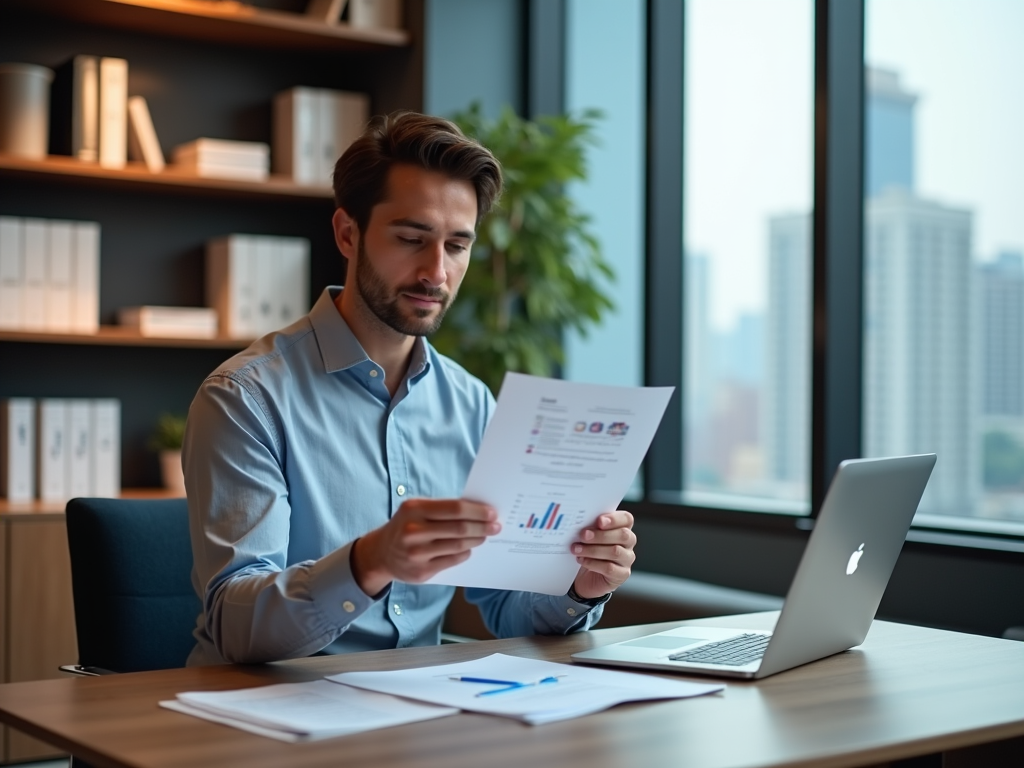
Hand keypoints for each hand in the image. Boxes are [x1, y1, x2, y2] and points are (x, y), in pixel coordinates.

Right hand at [351, 499, 499, 594]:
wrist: (381, 553)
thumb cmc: (406, 525)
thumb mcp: (416, 509)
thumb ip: (443, 508)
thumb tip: (478, 510)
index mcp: (414, 509)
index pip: (455, 508)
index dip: (477, 511)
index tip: (492, 512)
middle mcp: (413, 531)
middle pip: (459, 528)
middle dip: (482, 527)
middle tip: (495, 526)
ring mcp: (416, 553)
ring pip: (458, 546)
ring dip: (476, 540)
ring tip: (484, 536)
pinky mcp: (421, 572)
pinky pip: (452, 561)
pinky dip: (465, 553)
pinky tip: (469, 549)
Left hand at [570, 510, 635, 599]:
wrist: (585, 576)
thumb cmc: (588, 550)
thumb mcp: (588, 535)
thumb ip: (590, 526)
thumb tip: (580, 521)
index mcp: (622, 527)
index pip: (626, 519)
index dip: (615, 519)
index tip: (599, 520)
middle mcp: (628, 543)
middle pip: (623, 535)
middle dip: (601, 535)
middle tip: (583, 535)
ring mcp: (627, 559)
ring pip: (615, 552)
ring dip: (593, 550)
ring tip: (577, 549)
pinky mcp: (621, 574)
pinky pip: (610, 568)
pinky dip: (593, 563)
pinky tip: (582, 560)